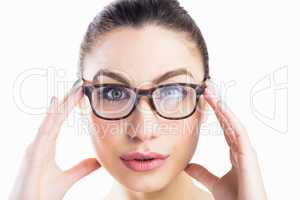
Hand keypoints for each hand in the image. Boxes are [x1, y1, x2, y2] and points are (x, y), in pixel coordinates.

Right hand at [9, 85, 100, 199]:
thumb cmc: (41, 195)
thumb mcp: (67, 178)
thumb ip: (82, 168)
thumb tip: (98, 160)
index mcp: (46, 146)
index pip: (59, 120)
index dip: (70, 106)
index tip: (82, 93)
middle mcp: (40, 143)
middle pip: (56, 116)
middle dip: (68, 99)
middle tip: (80, 83)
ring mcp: (35, 147)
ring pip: (51, 119)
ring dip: (63, 103)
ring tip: (75, 88)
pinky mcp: (33, 154)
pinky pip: (43, 131)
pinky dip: (50, 116)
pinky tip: (56, 103)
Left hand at [184, 84, 267, 199]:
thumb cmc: (236, 199)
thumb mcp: (214, 184)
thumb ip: (202, 173)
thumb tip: (188, 165)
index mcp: (235, 153)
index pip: (224, 127)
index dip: (216, 113)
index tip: (206, 99)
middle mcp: (241, 148)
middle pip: (228, 121)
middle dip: (218, 104)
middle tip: (207, 87)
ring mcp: (246, 150)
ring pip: (233, 122)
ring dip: (222, 106)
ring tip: (211, 91)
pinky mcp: (249, 155)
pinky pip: (239, 132)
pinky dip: (230, 119)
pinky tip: (222, 108)